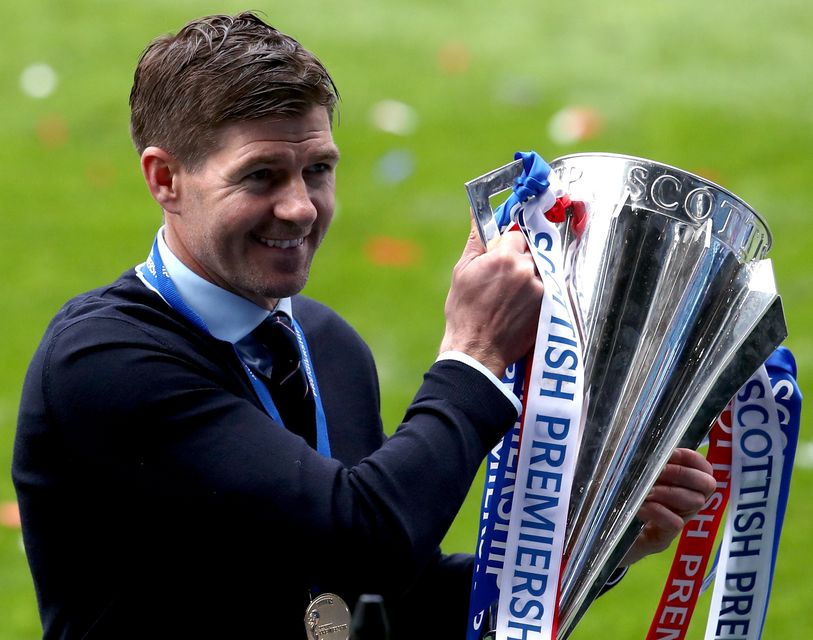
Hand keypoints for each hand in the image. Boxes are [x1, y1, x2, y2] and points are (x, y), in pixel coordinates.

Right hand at [439, 218, 543, 376]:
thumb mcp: (462, 271)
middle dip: (519, 260)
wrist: (476, 350)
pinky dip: (535, 294)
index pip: (517, 236)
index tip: (499, 256)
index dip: (507, 246)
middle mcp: (527, 270)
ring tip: (509, 296)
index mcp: (505, 257)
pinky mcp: (547, 306)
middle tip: (502, 279)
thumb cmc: (465, 313)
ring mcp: (540, 289)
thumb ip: (476, 241)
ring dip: (528, 277)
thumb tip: (477, 216)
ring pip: (539, 271)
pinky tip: (518, 306)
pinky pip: (545, 289)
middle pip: (530, 252)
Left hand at [622, 447, 715, 565]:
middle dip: (684, 474)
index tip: (672, 453)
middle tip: (660, 472)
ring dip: (670, 491)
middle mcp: (682, 504)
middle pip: (707, 485)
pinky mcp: (660, 541)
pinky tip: (640, 507)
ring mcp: (673, 523)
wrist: (602, 538)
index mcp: (677, 485)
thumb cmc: (616, 500)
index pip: (704, 468)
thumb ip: (642, 462)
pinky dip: (659, 511)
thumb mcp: (629, 476)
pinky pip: (674, 523)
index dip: (692, 458)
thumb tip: (646, 442)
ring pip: (694, 502)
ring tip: (647, 490)